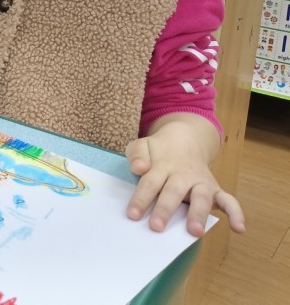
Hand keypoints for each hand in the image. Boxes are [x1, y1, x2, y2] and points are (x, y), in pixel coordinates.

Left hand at [124, 114, 245, 236]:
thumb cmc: (158, 150)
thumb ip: (137, 154)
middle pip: (174, 192)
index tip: (132, 215)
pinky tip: (239, 229)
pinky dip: (236, 213)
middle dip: (165, 209)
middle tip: (157, 227)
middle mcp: (183, 175)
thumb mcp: (142, 145)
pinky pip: (229, 200)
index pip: (150, 182)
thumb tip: (139, 168)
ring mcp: (200, 182)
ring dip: (198, 214)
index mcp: (162, 165)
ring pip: (201, 197)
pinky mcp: (215, 189)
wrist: (184, 139)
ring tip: (194, 232)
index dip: (141, 199)